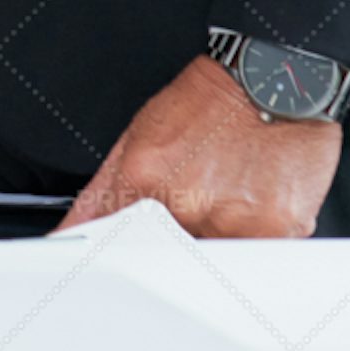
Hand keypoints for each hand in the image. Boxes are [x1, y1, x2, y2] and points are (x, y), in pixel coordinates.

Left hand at [56, 55, 336, 236]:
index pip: (116, 246)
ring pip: (214, 267)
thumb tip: (71, 233)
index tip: (123, 260)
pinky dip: (253, 239)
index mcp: (146, 180)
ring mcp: (236, 223)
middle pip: (168, 262)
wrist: (275, 84)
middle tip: (199, 203)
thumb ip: (100, 195)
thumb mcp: (139, 136)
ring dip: (217, 241)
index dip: (122, 255)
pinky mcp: (278, 234)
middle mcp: (190, 205)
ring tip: (228, 198)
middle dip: (177, 244)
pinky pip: (257, 262)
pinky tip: (254, 202)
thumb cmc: (210, 106)